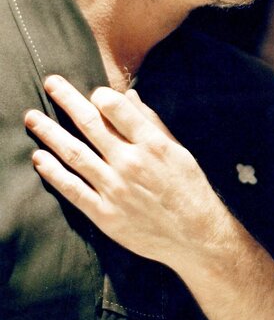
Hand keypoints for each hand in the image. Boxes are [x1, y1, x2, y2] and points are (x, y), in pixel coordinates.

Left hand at [24, 75, 227, 268]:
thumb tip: (128, 97)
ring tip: (32, 118)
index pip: (118, 109)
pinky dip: (54, 173)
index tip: (93, 92)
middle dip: (67, 101)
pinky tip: (39, 158)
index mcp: (152, 144)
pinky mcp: (105, 214)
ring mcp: (115, 189)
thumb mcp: (178, 150)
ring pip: (75, 154)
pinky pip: (73, 189)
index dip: (101, 95)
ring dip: (50, 133)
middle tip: (50, 83)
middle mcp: (131, 162)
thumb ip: (152, 123)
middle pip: (91, 125)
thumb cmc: (189, 189)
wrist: (195, 236)